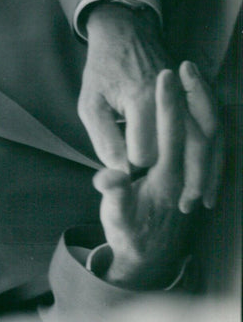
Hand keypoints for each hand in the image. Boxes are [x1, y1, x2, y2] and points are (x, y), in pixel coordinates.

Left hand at [80, 2, 220, 212]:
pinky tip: (210, 177)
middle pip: (189, 148)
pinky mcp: (197, 96)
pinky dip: (217, 155)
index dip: (134, 169)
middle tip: (180, 208)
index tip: (125, 179)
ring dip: (209, 173)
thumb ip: (103, 136)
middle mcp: (172, 100)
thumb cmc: (103, 72)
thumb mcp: (90, 102)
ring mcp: (188, 96)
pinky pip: (215, 129)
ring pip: (209, 141)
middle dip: (188, 181)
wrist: (125, 33)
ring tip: (201, 201)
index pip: (144, 150)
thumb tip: (117, 169)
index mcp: (142, 102)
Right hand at [92, 70, 218, 289]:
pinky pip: (209, 138)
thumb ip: (114, 195)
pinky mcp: (196, 173)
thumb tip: (110, 176)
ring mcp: (196, 173)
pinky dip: (206, 114)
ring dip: (203, 101)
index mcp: (167, 180)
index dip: (168, 104)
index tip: (162, 76)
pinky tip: (197, 99)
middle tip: (182, 64)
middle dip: (194, 94)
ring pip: (211, 130)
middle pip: (202, 126)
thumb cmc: (128, 233)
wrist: (149, 258)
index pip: (172, 134)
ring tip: (191, 74)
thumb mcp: (115, 216)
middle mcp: (188, 173)